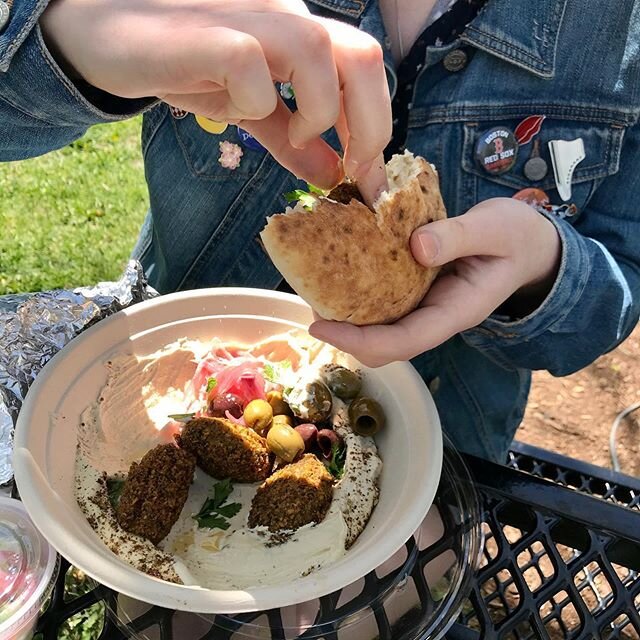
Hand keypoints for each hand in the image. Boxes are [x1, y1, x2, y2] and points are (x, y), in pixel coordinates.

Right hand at [40, 0, 391, 188]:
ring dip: (319, 112)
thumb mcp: (250, 110)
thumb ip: (292, 139)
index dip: (379, 128)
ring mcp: (249, 18)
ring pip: (318, 54)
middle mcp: (286, 16)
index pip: (365, 71)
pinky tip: (235, 108)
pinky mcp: (209, 32)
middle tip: (353, 169)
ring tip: (295, 134)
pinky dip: (256, 101)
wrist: (109, 35)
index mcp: (301, 34)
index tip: (371, 180)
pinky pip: (251, 68)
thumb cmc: (186, 65)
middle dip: (372, 126)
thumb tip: (332, 174)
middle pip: (364, 57)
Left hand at [309, 198, 561, 366]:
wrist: (530, 244)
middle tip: (312, 310)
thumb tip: (417, 246)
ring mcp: (426, 307)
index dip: (360, 340)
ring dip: (350, 319)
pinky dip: (361, 296)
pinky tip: (341, 274)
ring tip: (318, 293)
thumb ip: (460, 236)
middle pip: (386, 346)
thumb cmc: (516, 237)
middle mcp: (435, 318)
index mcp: (455, 312)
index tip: (322, 326)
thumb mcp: (495, 229)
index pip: (403, 341)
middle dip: (347, 336)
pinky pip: (386, 304)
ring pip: (382, 328)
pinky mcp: (419, 292)